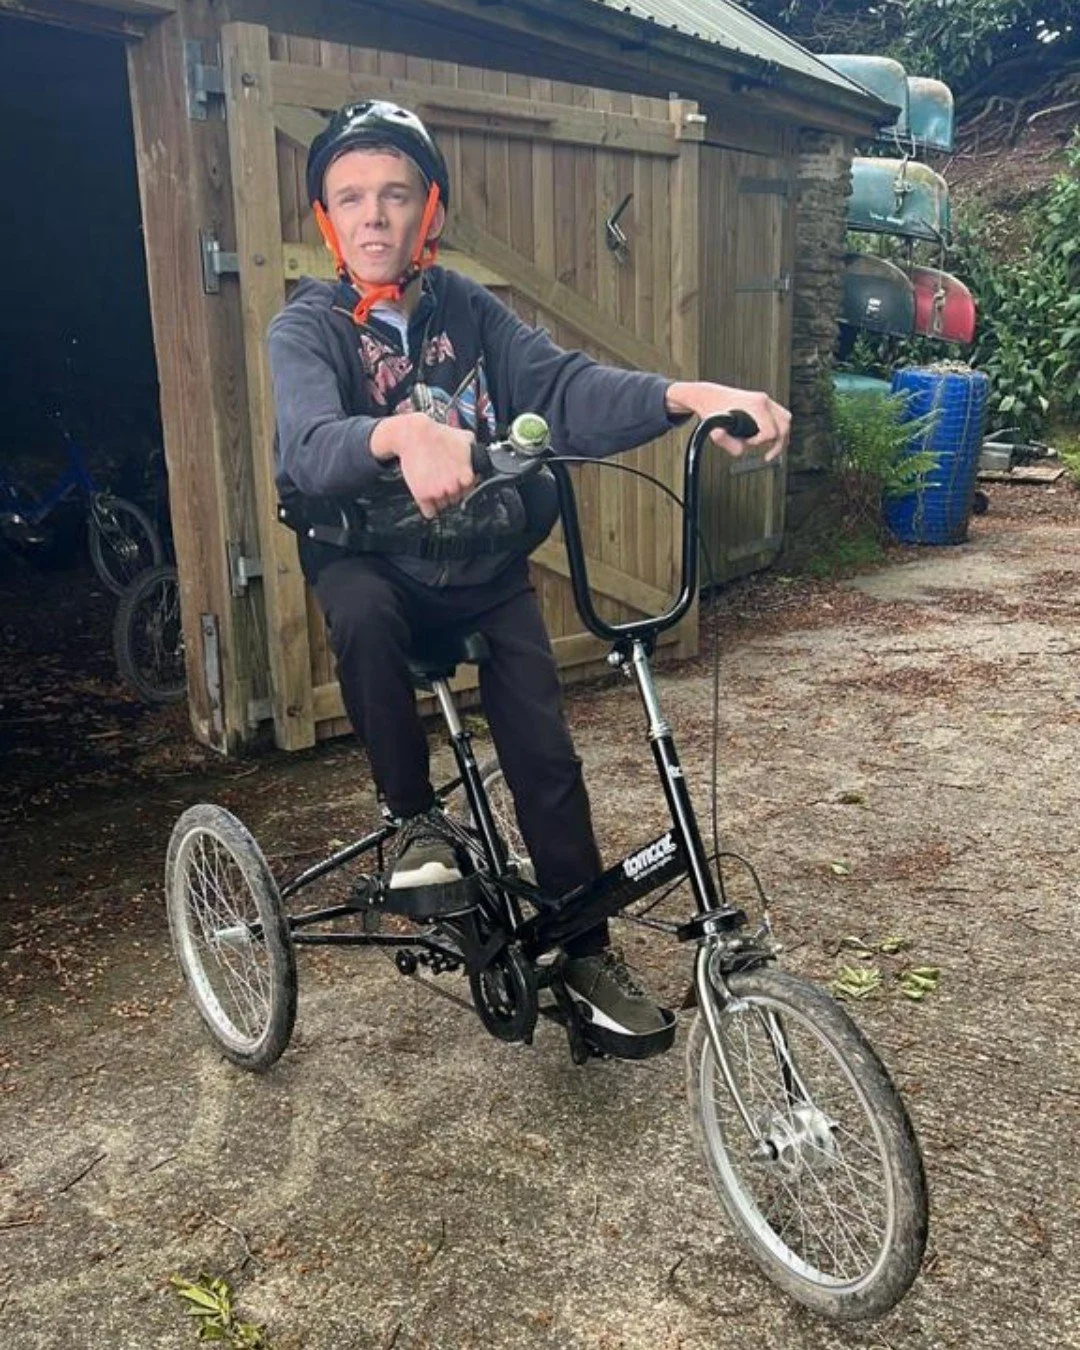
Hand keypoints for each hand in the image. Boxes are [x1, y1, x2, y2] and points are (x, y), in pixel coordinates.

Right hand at [370, 413, 475, 518]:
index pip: (469, 491)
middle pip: (456, 499)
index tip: (456, 481)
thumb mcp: (466, 437)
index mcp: (466, 476)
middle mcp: (454, 486)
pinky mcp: (422, 495)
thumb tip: (481, 455)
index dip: (462, 486)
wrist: (414, 434)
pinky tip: (428, 499)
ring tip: (433, 484)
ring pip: (443, 506)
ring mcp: (438, 492)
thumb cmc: (437, 435)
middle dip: (450, 491)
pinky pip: (429, 512)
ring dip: (439, 499)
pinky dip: (428, 508)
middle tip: (441, 479)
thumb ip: (475, 451)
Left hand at [665, 381, 789, 461]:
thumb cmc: (711, 411)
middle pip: (784, 425)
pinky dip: (777, 428)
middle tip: (767, 456)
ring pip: (785, 419)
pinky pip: (779, 416)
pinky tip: (767, 438)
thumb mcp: (717, 432)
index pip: (770, 431)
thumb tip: (743, 452)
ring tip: (771, 448)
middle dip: (777, 444)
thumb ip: (730, 446)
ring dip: (781, 435)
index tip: (747, 443)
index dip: (759, 442)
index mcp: (755, 405)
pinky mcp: (763, 401)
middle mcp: (763, 400)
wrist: (707, 396)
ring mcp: (764, 399)